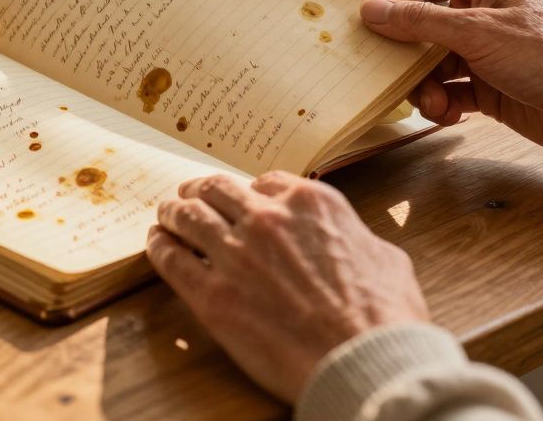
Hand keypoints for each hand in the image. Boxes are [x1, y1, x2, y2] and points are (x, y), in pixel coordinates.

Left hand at [147, 172, 427, 402]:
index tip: (239, 201)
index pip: (265, 181)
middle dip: (200, 191)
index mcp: (311, 203)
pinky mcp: (212, 293)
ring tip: (165, 216)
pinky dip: (159, 245)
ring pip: (188, 215)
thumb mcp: (385, 257)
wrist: (364, 361)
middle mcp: (268, 218)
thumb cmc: (385, 318)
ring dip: (172, 212)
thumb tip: (350, 238)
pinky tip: (156, 243)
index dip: (248, 192)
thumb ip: (355, 236)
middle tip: (188, 198)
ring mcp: (235, 253)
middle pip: (217, 190)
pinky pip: (171, 258)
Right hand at [360, 0, 542, 165]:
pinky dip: (441, 104)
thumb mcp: (475, 31)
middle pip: (416, 26)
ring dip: (421, 86)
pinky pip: (446, 92)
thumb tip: (373, 10)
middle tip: (380, 69)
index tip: (352, 14)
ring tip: (431, 101)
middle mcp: (478, 12)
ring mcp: (482, 50)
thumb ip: (418, 21)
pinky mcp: (487, 86)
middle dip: (400, 52)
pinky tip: (449, 113)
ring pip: (427, 64)